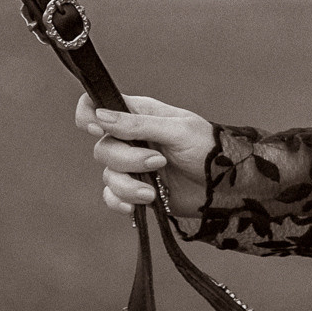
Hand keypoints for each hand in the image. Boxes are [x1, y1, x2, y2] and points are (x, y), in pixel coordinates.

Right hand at [75, 93, 214, 216]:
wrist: (223, 186)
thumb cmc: (207, 148)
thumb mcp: (177, 130)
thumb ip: (138, 124)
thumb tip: (101, 116)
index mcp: (139, 114)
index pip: (98, 106)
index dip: (88, 114)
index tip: (97, 129)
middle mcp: (131, 138)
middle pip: (103, 147)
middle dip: (127, 160)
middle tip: (158, 162)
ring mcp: (132, 166)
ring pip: (108, 175)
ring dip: (128, 186)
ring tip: (154, 191)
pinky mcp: (135, 190)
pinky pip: (112, 197)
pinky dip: (122, 202)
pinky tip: (141, 204)